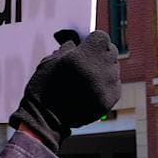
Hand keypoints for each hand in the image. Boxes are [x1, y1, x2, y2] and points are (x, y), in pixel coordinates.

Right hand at [7, 30, 121, 151]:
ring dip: (103, 69)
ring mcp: (107, 86)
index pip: (101, 37)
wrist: (45, 121)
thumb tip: (77, 40)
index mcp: (82, 57)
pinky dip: (106, 84)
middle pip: (110, 51)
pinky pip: (114, 84)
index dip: (93, 40)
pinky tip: (91, 89)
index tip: (86, 44)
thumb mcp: (50, 60)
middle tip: (87, 60)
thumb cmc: (44, 88)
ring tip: (87, 78)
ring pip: (113, 68)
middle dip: (100, 53)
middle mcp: (99, 70)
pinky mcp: (110, 100)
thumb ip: (68, 47)